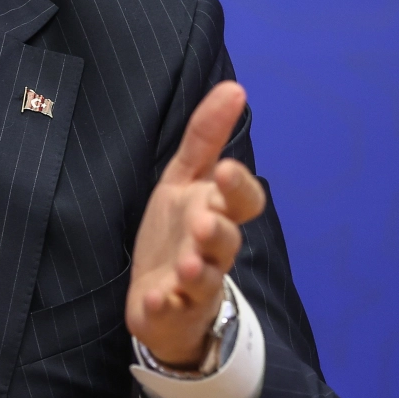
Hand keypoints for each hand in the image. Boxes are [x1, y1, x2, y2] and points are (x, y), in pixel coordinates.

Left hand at [126, 81, 267, 368]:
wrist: (165, 297)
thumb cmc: (179, 230)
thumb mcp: (185, 178)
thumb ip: (206, 136)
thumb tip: (234, 87)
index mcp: (217, 212)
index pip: (244, 201)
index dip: (238, 188)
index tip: (227, 169)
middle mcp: (212, 249)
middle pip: (227, 240)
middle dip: (219, 232)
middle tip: (205, 221)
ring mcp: (194, 284)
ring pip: (206, 278)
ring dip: (198, 270)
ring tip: (187, 264)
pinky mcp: (170, 310)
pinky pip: (170, 310)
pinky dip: (164, 306)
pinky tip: (155, 299)